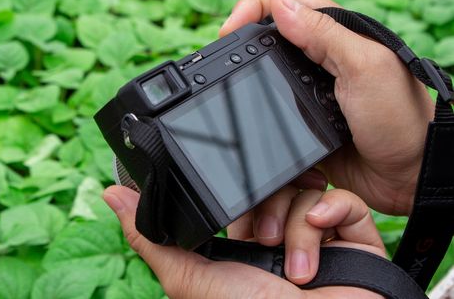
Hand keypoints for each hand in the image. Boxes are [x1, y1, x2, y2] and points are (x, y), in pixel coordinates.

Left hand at [103, 185, 385, 298]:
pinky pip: (343, 200)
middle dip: (267, 210)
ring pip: (304, 189)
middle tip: (261, 242)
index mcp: (245, 243)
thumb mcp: (191, 279)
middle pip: (272, 186)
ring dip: (296, 225)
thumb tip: (112, 195)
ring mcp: (318, 236)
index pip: (240, 196)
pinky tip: (322, 237)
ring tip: (294, 269)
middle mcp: (280, 236)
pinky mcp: (353, 238)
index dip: (236, 192)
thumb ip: (152, 238)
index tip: (230, 189)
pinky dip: (332, 213)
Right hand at [220, 0, 433, 216]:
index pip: (288, 0)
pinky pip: (269, 106)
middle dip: (243, 36)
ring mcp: (309, 89)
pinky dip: (256, 105)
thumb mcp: (364, 66)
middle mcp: (320, 57)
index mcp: (337, 34)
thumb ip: (323, 34)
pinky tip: (248, 109)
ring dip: (247, 70)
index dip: (255, 7)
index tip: (231, 29)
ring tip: (229, 80)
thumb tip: (279, 6)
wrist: (406, 176)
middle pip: (271, 32)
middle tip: (223, 54)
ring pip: (266, 69)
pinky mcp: (302, 119)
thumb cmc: (399, 118)